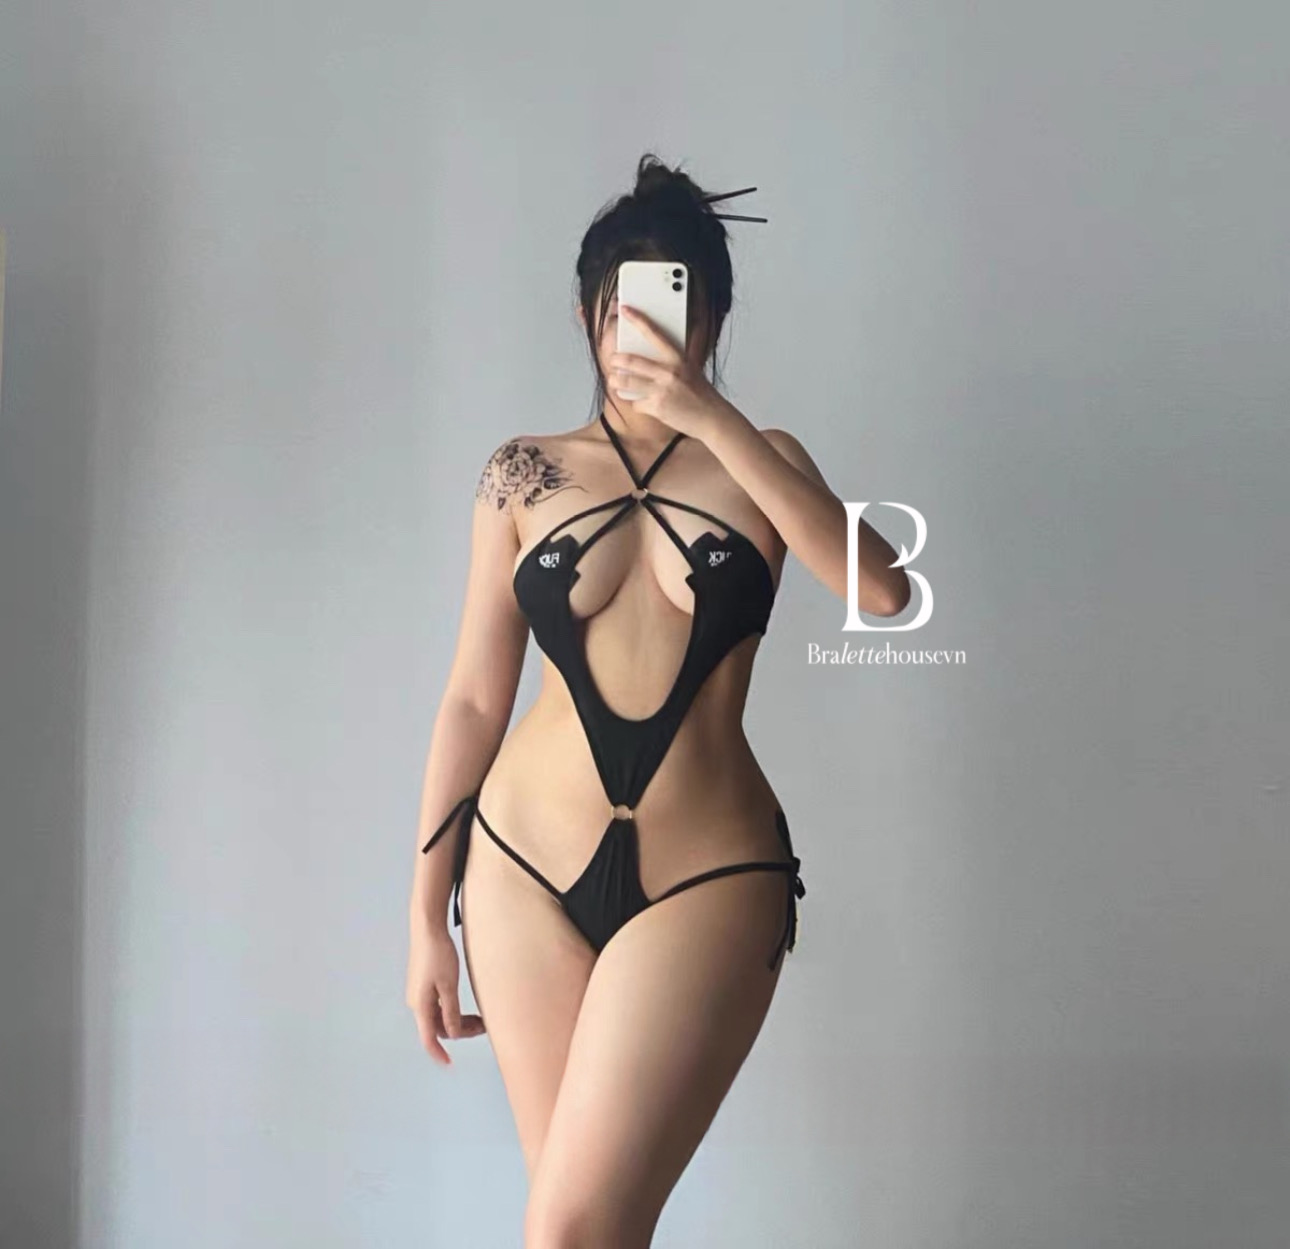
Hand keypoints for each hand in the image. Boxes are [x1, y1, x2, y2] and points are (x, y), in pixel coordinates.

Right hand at [406, 922, 485, 1064]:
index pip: (428, 1038)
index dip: (438, 1053)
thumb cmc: (438, 954)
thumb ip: (451, 1011)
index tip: (448, 1064)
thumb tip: (453, 1035)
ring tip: (480, 1018)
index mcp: (420, 1005)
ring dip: (457, 1021)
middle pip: (438, 1027)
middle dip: (460, 1032)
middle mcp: (416, 1002)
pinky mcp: (423, 985)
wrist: (427, 928)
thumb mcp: (449, 985)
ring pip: (439, 1017)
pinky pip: (438, 1006)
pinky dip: (452, 1010)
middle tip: (484, 1027)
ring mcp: (419, 993)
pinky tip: (466, 1007)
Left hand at [608, 304, 729, 438]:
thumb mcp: (690, 369)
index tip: (625, 309)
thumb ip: (672, 360)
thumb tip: (652, 351)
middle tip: (612, 360)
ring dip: (615, 381)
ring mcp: (662, 390)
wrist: (711, 417)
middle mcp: (669, 372)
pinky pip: (635, 403)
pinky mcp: (657, 408)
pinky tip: (640, 403)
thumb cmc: (700, 394)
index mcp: (678, 358)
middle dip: (615, 360)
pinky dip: (635, 403)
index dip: (637, 319)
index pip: (654, 333)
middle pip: (631, 360)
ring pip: (626, 382)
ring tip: (615, 381)